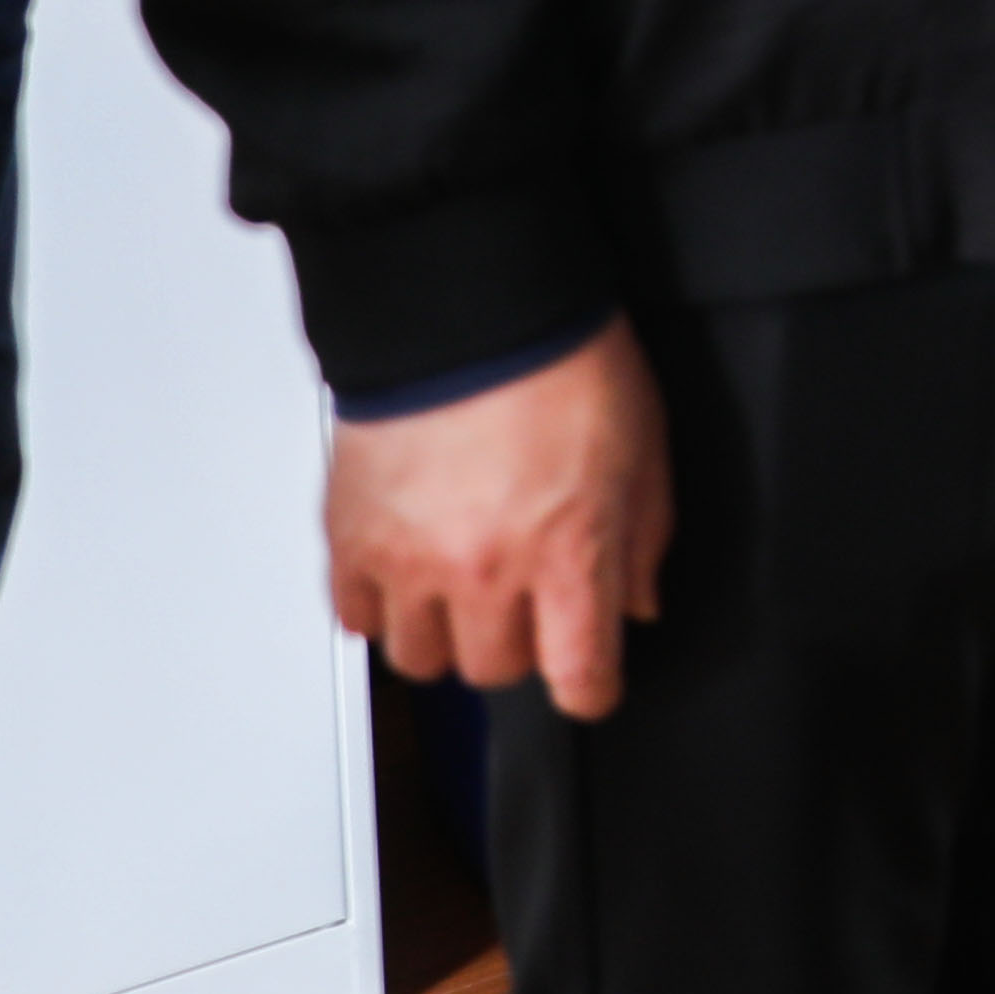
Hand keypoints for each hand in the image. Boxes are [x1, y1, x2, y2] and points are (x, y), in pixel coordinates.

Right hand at [331, 319, 673, 719]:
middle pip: (496, 672)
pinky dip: (382, 606)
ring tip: (465, 585)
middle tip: (529, 597)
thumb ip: (643, 539)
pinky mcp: (350, 538)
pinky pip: (356, 618)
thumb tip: (635, 601)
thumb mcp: (645, 450)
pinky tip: (409, 569)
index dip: (591, 687)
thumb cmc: (565, 360)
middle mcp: (484, 570)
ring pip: (421, 660)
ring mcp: (409, 560)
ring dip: (448, 632)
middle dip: (522, 642)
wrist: (471, 306)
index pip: (578, 677)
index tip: (589, 680)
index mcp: (567, 553)